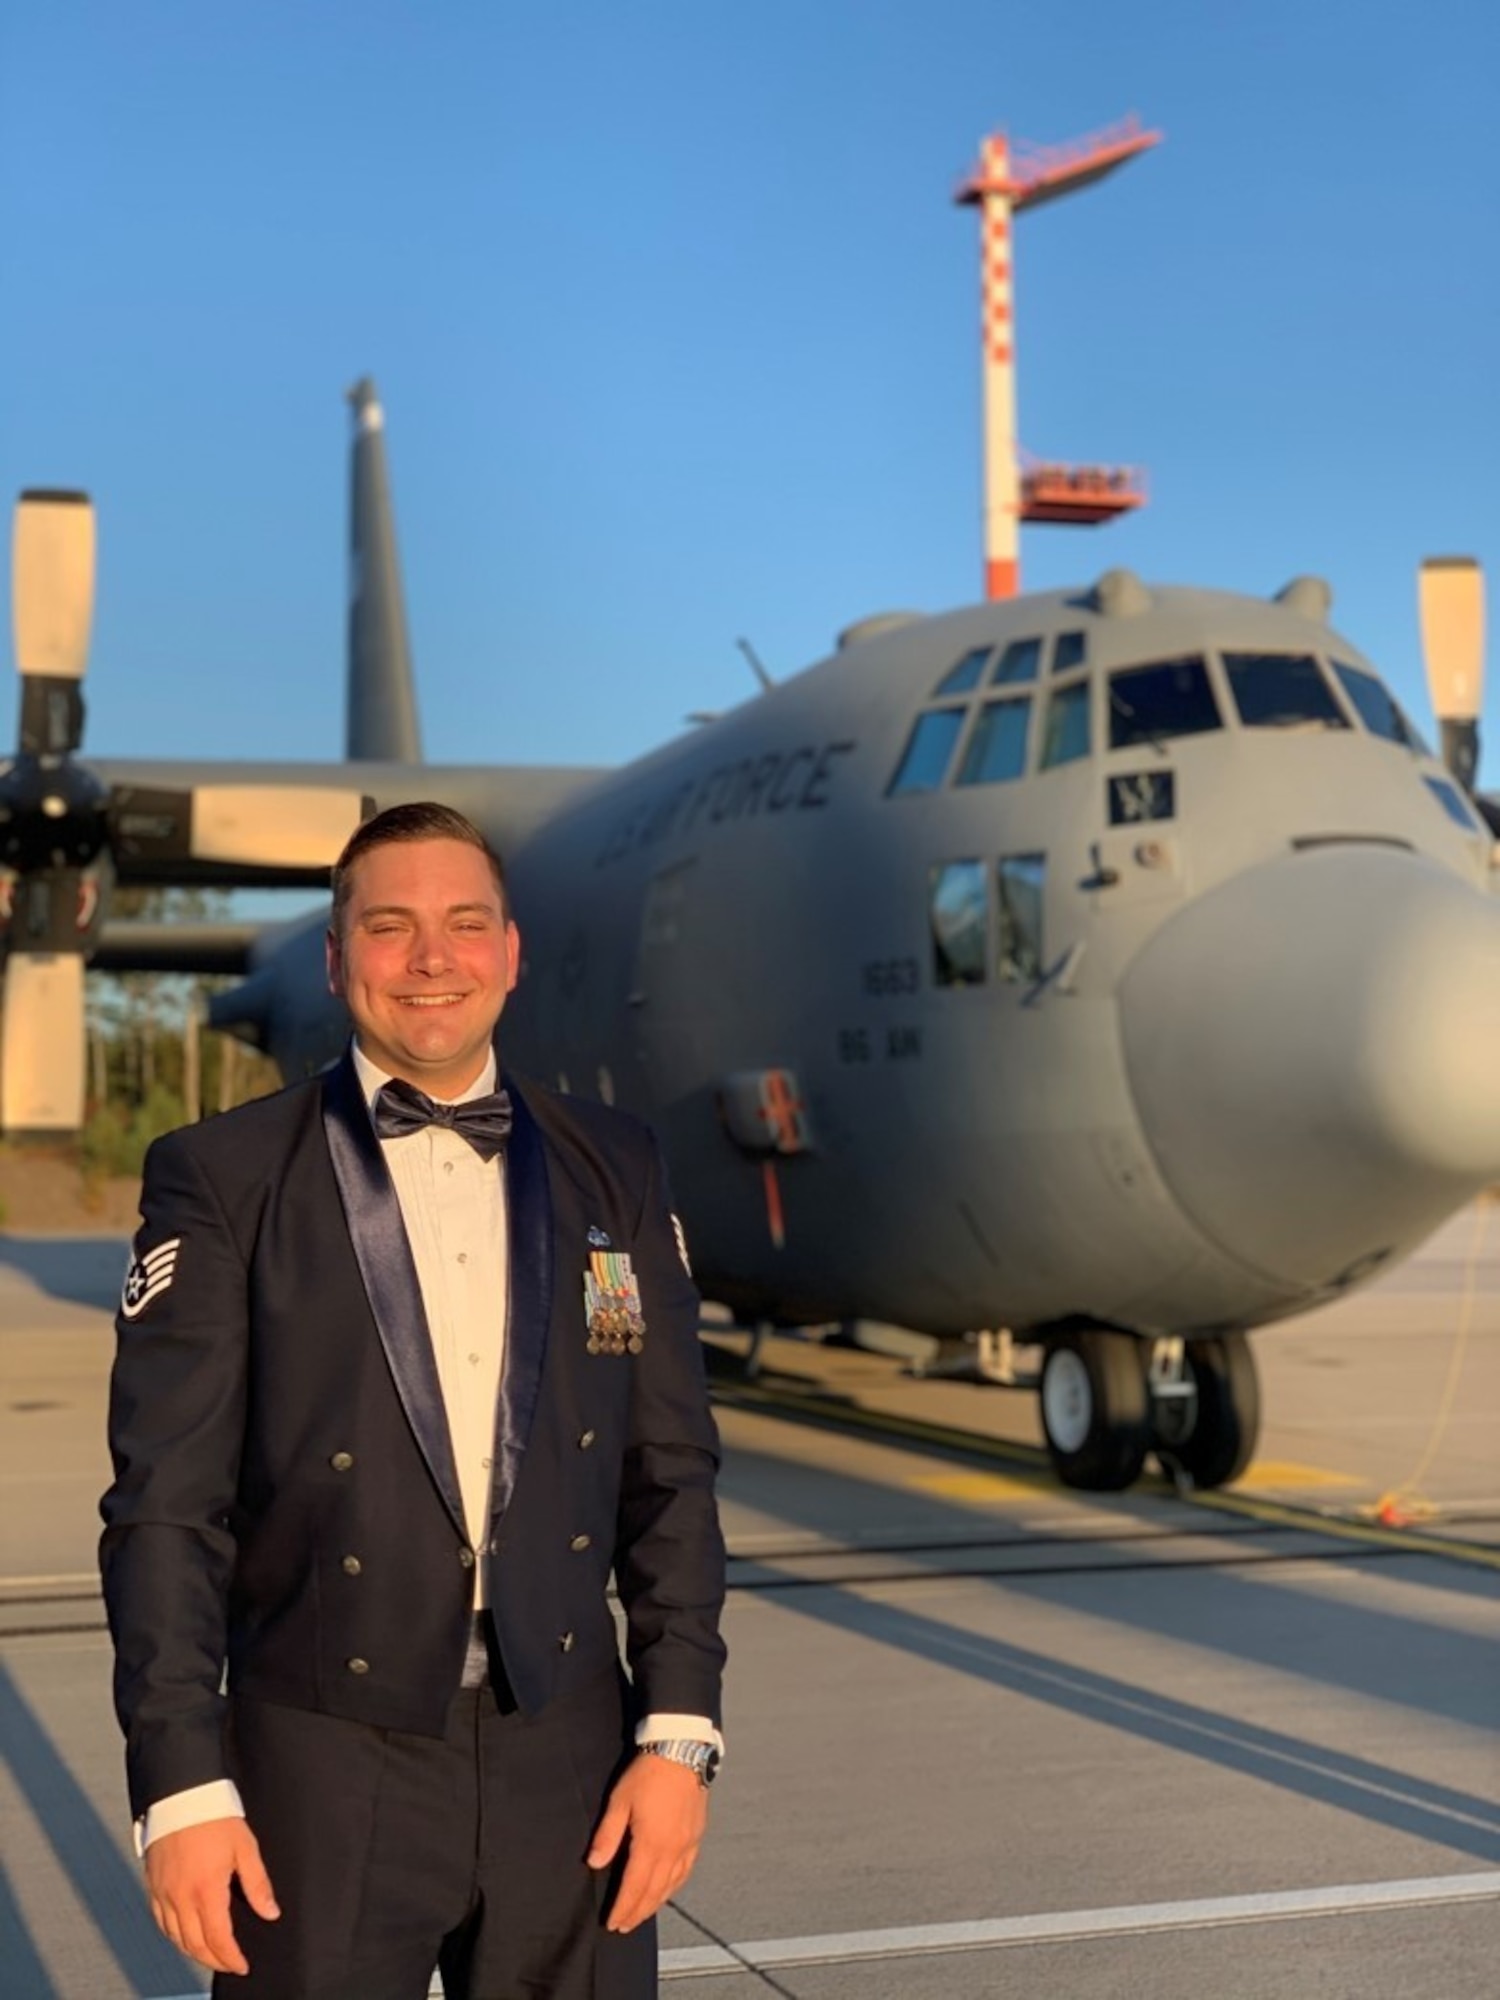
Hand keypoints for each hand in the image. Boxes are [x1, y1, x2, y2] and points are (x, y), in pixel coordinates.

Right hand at [144, 1817, 279, 1974]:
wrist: (181, 1796)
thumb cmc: (214, 1816)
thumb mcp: (245, 1848)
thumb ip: (258, 1884)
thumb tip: (270, 1912)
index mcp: (206, 1890)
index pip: (218, 1939)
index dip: (231, 1958)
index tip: (242, 1965)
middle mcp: (181, 1898)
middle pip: (195, 1945)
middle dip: (214, 1960)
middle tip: (229, 1964)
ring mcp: (163, 1894)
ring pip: (176, 1938)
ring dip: (194, 1952)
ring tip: (211, 1954)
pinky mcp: (153, 1887)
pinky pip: (161, 1923)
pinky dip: (174, 1937)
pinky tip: (185, 1936)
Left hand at [587, 1752, 708, 1931]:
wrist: (681, 1751)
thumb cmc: (647, 1774)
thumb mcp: (620, 1800)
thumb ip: (607, 1835)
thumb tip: (594, 1863)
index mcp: (651, 1844)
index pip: (634, 1886)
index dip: (623, 1907)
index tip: (612, 1923)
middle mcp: (672, 1850)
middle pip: (654, 1892)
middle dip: (638, 1912)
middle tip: (624, 1926)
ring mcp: (687, 1844)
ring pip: (671, 1885)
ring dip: (656, 1904)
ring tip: (642, 1914)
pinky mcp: (697, 1836)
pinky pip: (686, 1871)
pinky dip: (675, 1886)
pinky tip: (668, 1889)